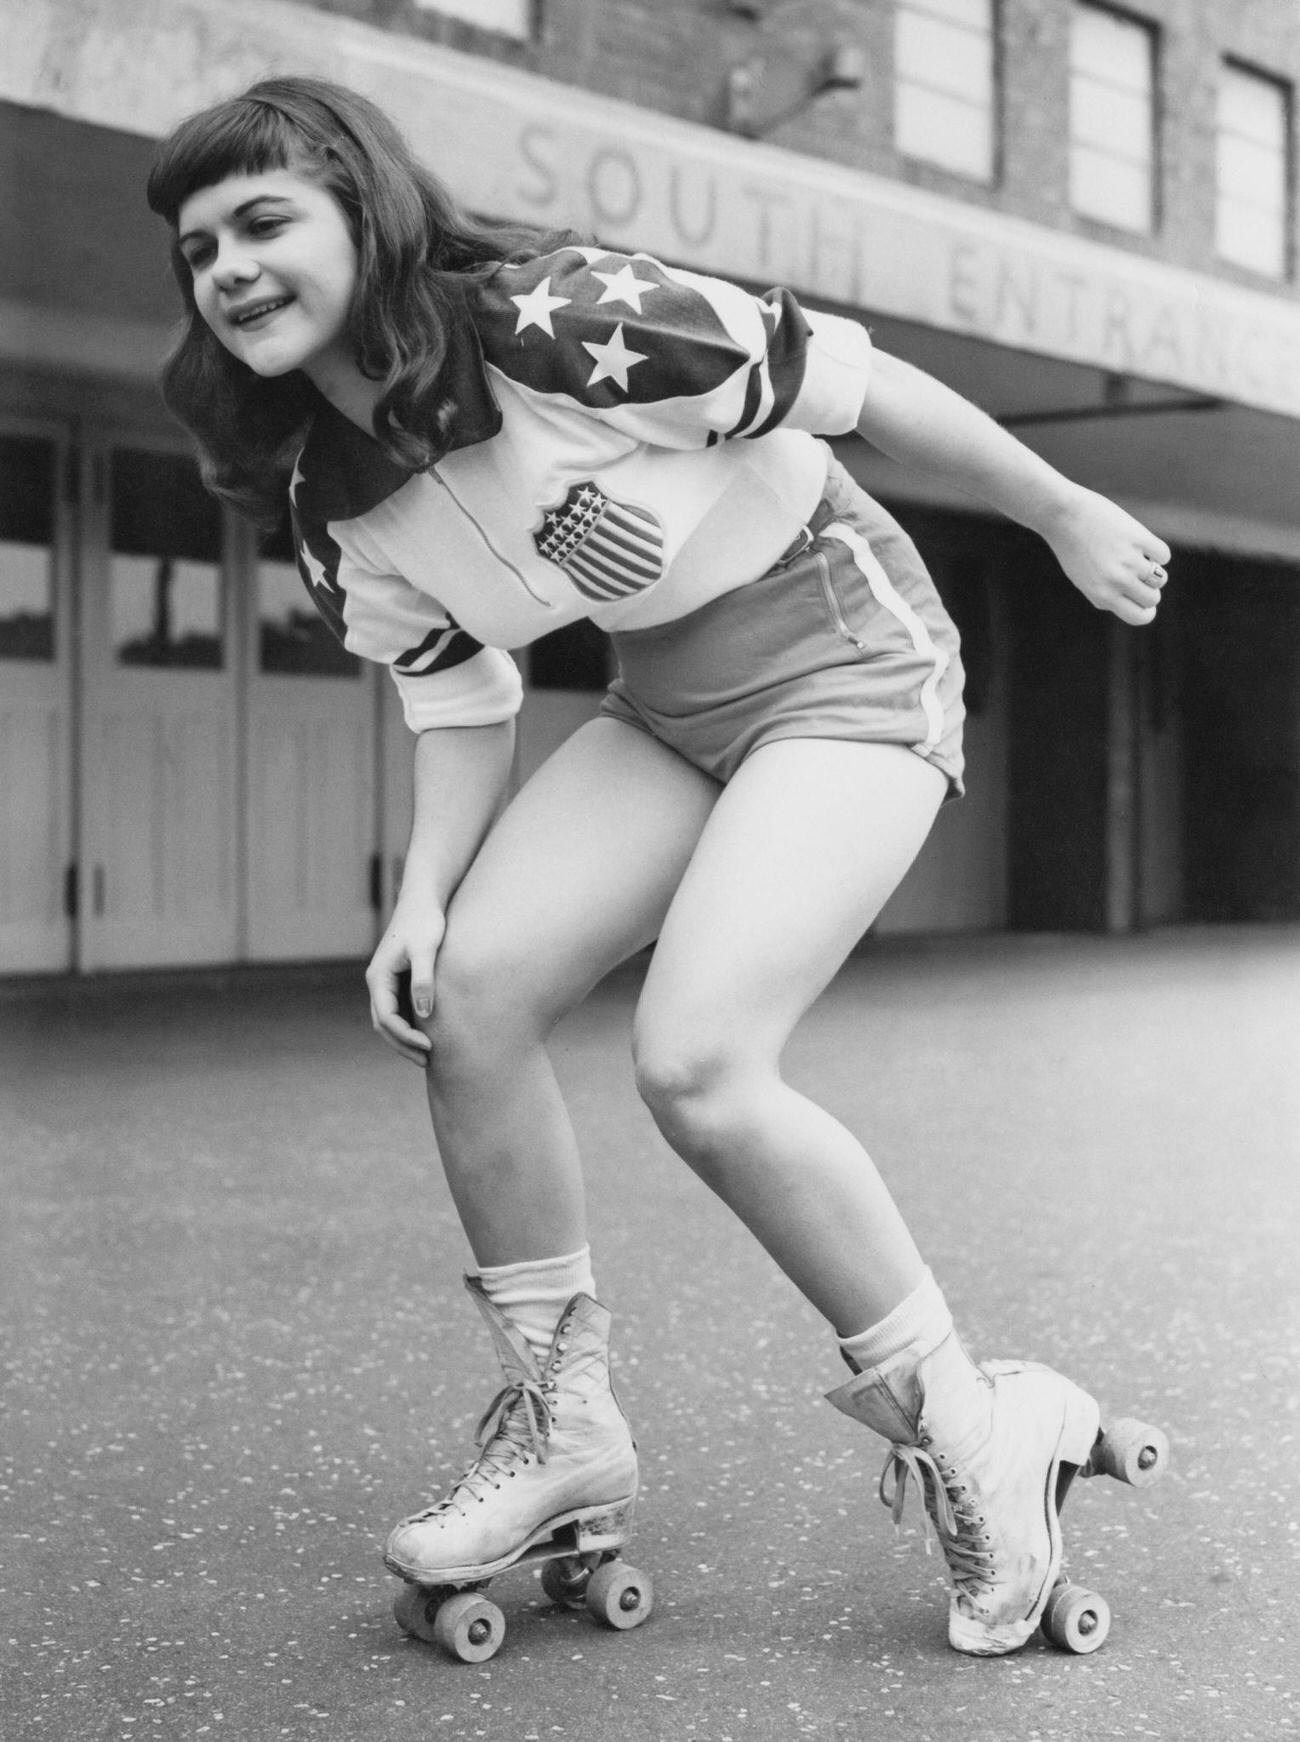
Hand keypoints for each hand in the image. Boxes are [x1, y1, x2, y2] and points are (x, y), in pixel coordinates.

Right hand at [365, 899, 444, 1064]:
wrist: (423, 900)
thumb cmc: (426, 922)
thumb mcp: (426, 950)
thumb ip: (424, 980)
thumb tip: (424, 1014)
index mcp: (379, 977)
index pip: (386, 1017)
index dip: (405, 1036)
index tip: (429, 1046)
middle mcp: (377, 982)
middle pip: (383, 1024)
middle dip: (403, 1044)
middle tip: (428, 1061)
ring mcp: (385, 982)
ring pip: (389, 1019)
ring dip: (404, 1038)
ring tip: (428, 1055)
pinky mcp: (397, 980)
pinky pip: (398, 1010)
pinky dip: (409, 1026)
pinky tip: (428, 1035)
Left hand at [1041, 486, 1170, 625]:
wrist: (1062, 514)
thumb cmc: (1072, 547)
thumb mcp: (1084, 578)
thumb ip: (1108, 593)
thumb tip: (1141, 600)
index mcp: (1101, 596)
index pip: (1139, 617)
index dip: (1146, 610)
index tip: (1142, 598)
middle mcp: (1116, 581)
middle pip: (1152, 598)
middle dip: (1150, 589)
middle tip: (1138, 574)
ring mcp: (1128, 560)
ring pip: (1160, 578)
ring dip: (1154, 569)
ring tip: (1139, 558)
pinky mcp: (1138, 537)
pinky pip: (1163, 555)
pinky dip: (1156, 551)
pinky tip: (1142, 544)